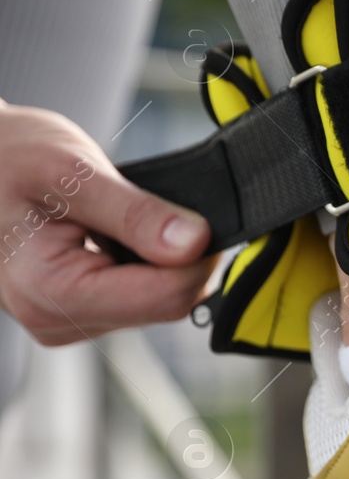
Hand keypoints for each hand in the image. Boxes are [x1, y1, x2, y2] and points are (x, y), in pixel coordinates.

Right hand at [0, 103, 214, 344]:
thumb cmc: (5, 158)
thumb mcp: (71, 172)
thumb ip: (135, 214)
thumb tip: (195, 244)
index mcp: (50, 293)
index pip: (167, 297)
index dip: (199, 257)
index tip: (199, 216)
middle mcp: (57, 320)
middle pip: (166, 302)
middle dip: (181, 257)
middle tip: (163, 207)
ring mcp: (68, 320)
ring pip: (158, 300)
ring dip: (163, 258)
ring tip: (129, 216)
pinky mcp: (78, 310)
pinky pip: (139, 294)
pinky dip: (146, 261)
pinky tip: (123, 233)